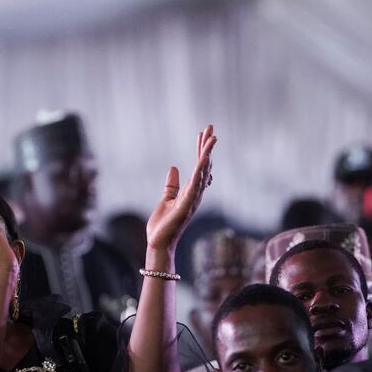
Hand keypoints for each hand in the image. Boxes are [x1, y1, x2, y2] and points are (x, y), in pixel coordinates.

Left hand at [146, 125, 217, 252]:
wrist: (158, 243)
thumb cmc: (163, 225)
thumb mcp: (166, 199)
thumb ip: (172, 184)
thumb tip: (174, 168)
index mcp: (190, 191)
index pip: (198, 166)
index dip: (201, 149)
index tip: (203, 133)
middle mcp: (195, 194)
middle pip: (204, 165)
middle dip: (207, 146)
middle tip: (211, 127)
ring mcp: (193, 199)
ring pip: (203, 172)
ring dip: (207, 154)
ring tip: (212, 138)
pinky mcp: (187, 205)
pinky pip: (196, 185)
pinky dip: (201, 171)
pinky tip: (204, 158)